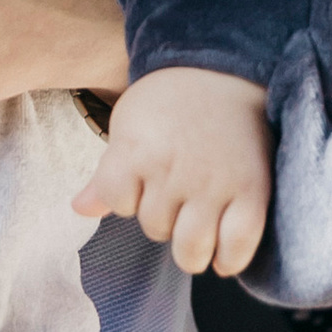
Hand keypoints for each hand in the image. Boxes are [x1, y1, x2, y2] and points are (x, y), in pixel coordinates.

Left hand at [73, 65, 270, 277]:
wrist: (227, 72)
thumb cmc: (171, 101)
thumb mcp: (129, 125)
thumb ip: (108, 172)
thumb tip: (79, 210)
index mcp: (138, 150)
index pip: (117, 201)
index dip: (126, 197)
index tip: (141, 185)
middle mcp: (175, 170)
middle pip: (155, 228)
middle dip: (162, 220)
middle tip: (176, 200)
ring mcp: (215, 183)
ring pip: (190, 246)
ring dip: (190, 245)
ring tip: (197, 226)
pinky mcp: (252, 191)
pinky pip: (237, 246)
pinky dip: (228, 260)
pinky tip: (223, 256)